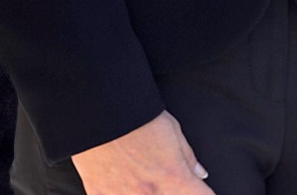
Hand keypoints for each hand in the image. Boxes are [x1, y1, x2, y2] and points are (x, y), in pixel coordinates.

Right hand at [69, 112, 212, 194]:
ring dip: (145, 190)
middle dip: (171, 189)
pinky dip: (119, 190)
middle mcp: (150, 193)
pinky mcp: (98, 194)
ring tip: (138, 173)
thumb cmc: (136, 116)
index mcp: (173, 178)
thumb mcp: (172, 131)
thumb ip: (188, 158)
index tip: (195, 187)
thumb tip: (200, 174)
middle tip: (161, 174)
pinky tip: (120, 179)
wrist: (96, 111)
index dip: (200, 191)